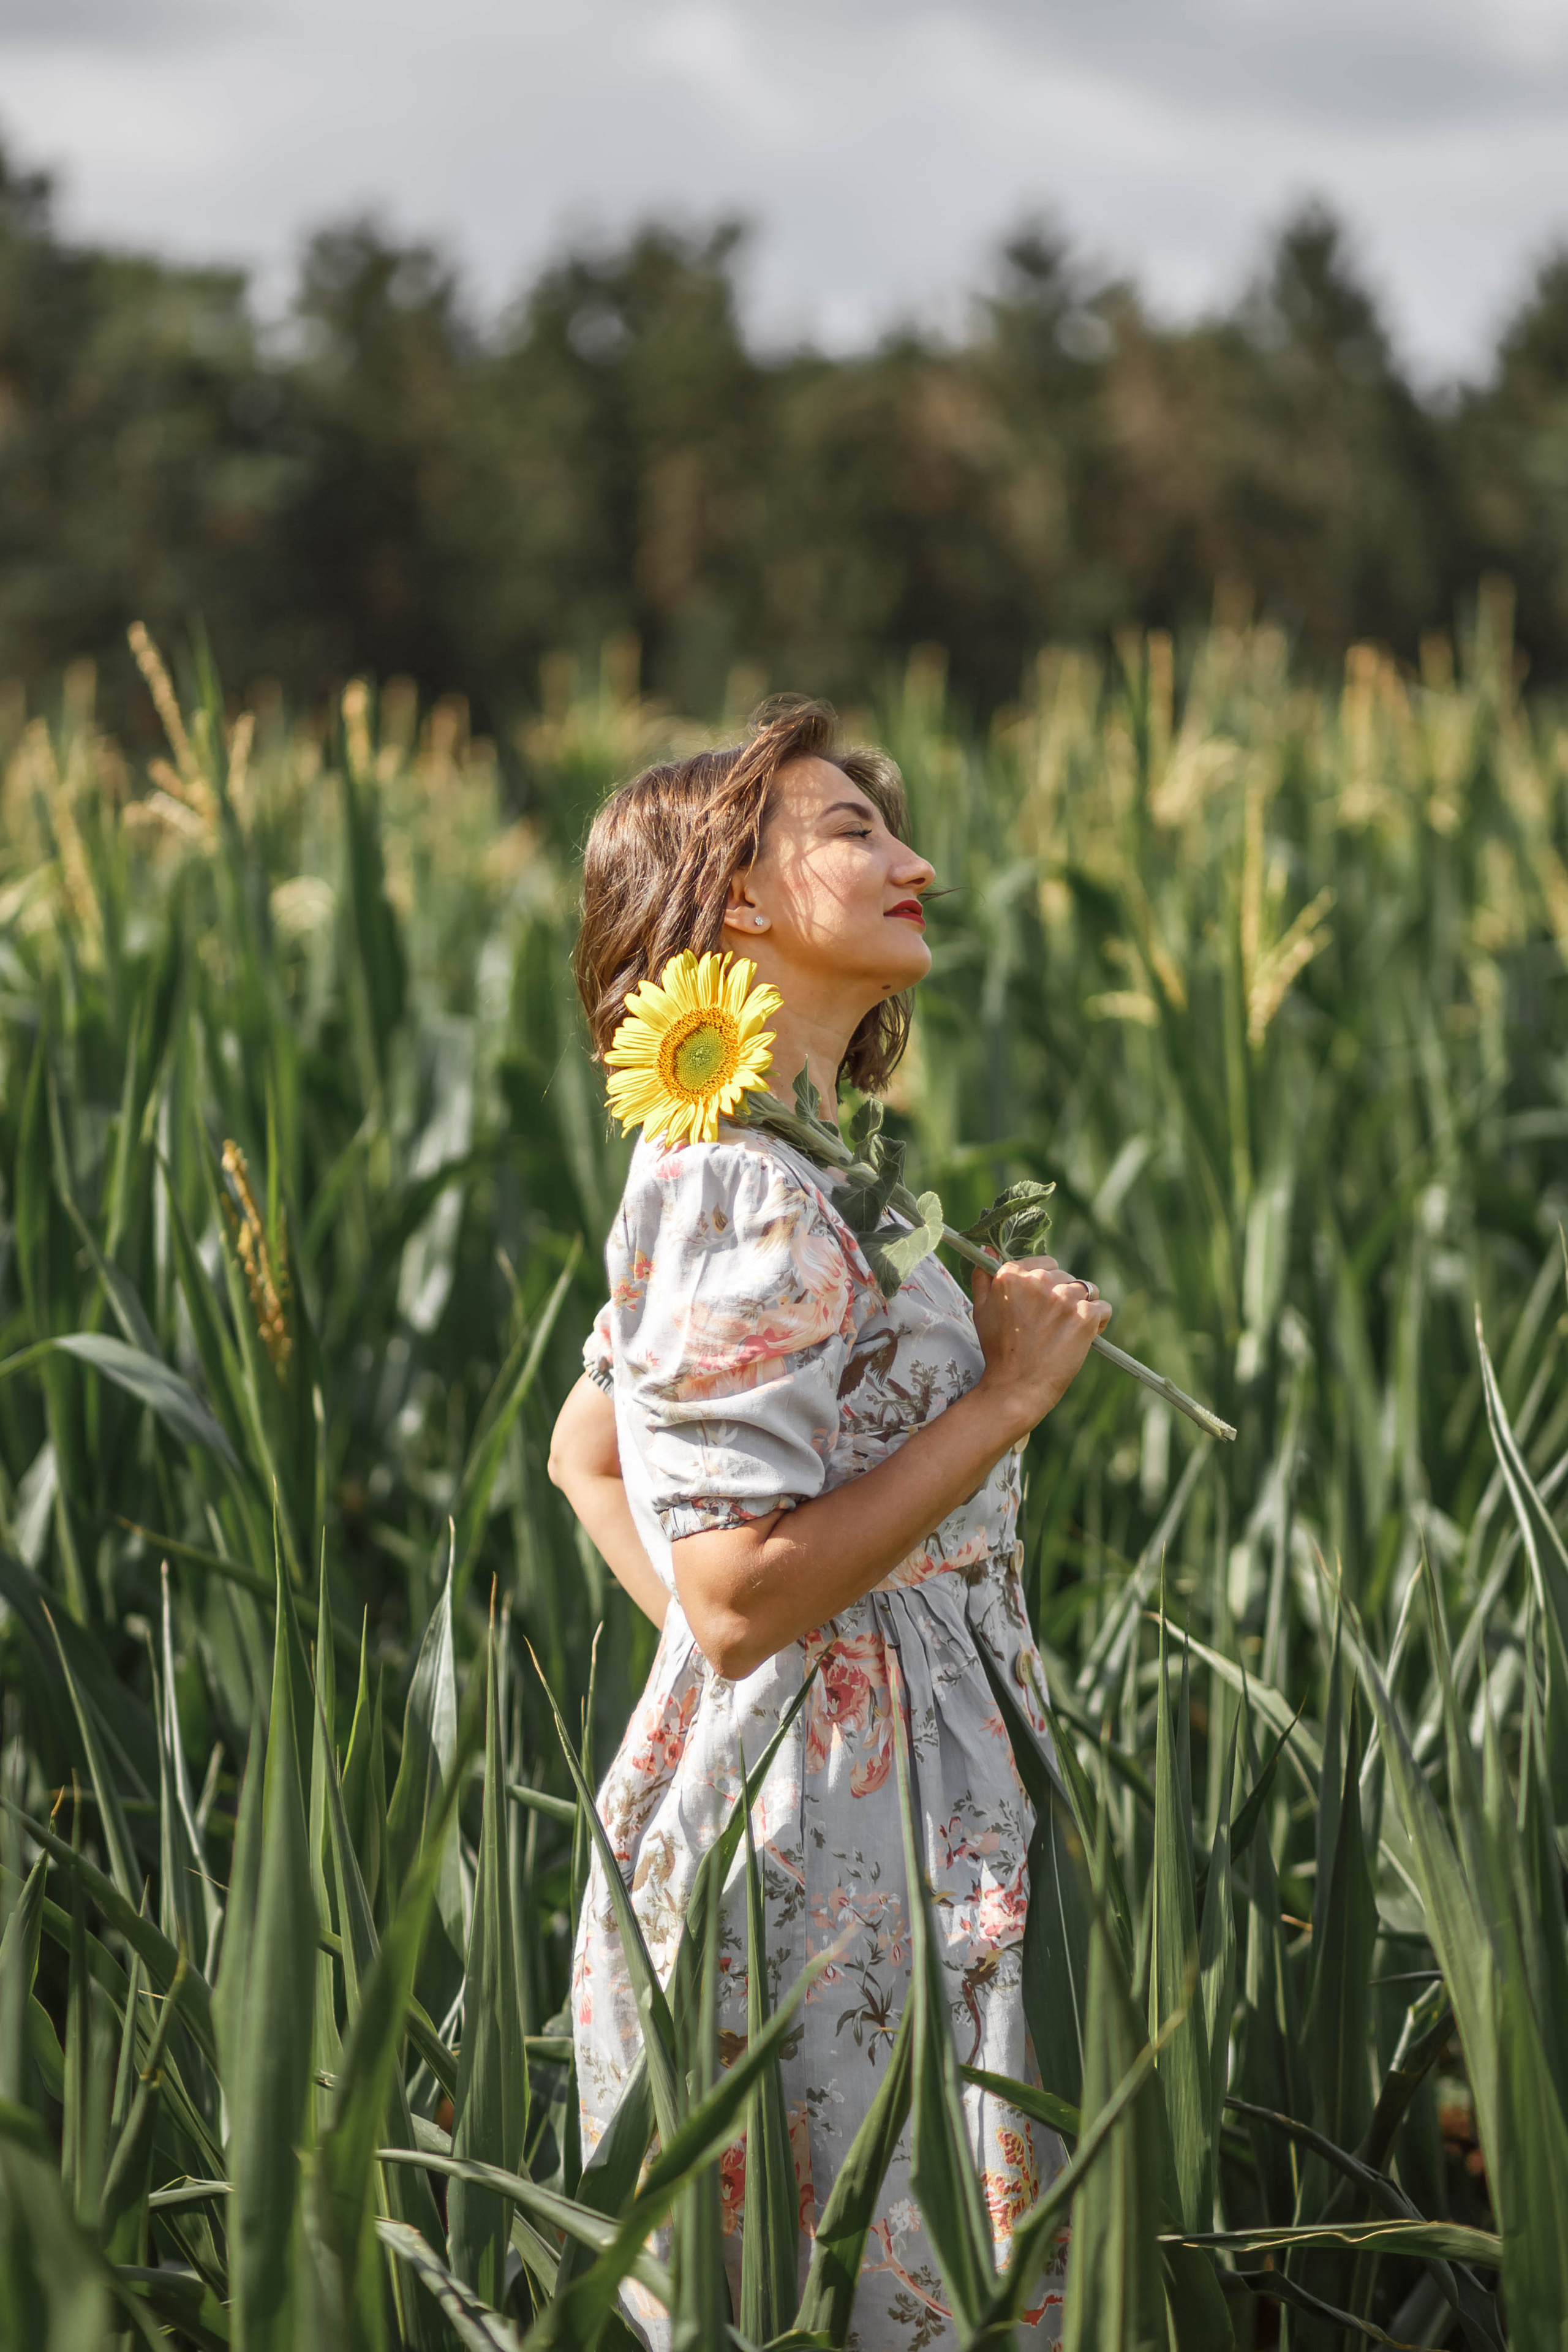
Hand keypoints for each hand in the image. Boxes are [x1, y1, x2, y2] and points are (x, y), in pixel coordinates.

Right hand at [970, 1253, 1112, 1441]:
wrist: (1016, 1387)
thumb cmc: (998, 1350)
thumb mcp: (981, 1309)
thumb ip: (984, 1276)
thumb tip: (989, 1249)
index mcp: (1011, 1274)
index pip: (1045, 1263)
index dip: (1046, 1285)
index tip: (1041, 1305)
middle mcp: (1038, 1280)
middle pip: (1067, 1276)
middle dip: (1063, 1296)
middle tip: (1051, 1324)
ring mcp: (1063, 1297)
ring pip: (1088, 1289)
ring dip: (1082, 1307)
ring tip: (1067, 1331)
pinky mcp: (1085, 1316)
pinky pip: (1103, 1308)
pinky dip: (1099, 1322)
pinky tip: (1085, 1337)